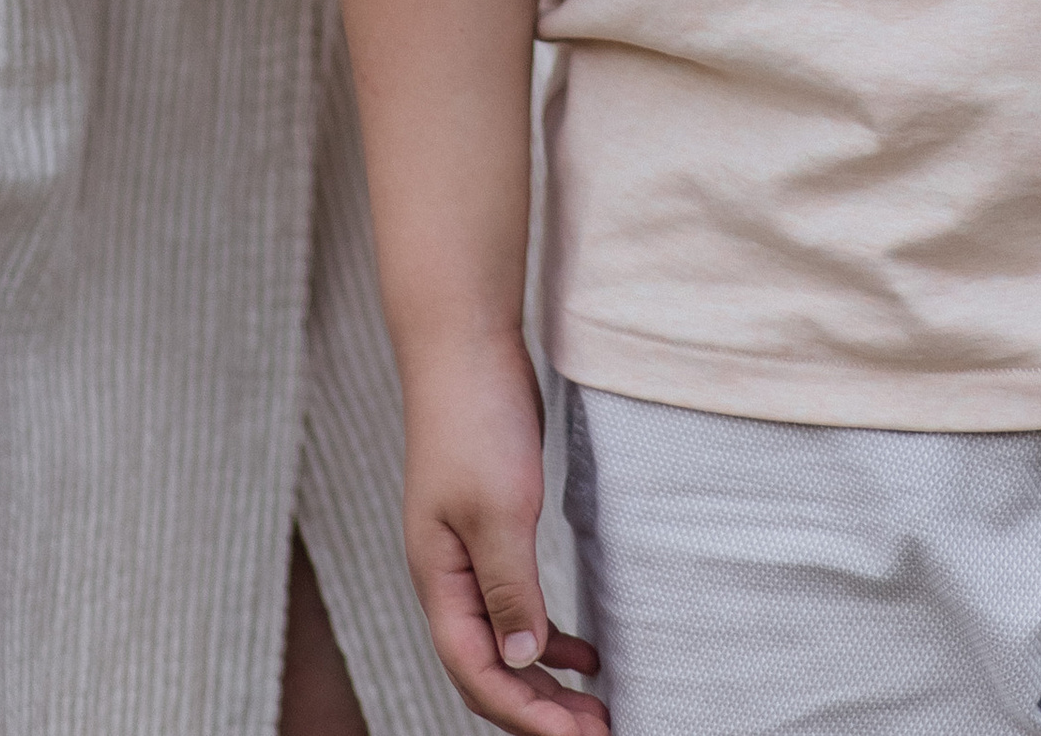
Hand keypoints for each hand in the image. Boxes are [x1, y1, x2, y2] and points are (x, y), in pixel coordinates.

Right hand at [400, 332, 607, 735]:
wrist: (465, 345)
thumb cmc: (476, 420)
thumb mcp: (499, 508)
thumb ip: (509, 585)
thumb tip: (523, 657)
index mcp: (439, 578)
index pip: (476, 673)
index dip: (525, 716)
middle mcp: (447, 577)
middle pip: (488, 669)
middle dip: (539, 712)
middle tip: (601, 733)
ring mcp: (466, 554)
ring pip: (503, 643)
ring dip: (545, 682)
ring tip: (597, 709)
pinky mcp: (491, 530)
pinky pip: (516, 607)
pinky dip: (548, 638)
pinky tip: (584, 652)